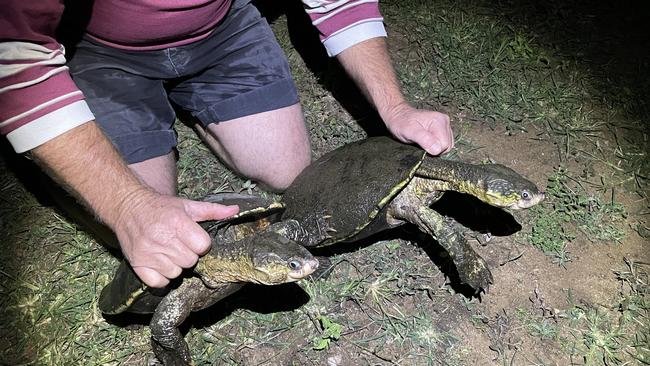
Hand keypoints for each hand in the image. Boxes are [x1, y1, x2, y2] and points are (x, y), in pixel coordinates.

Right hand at [113, 191, 238, 287]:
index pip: (203, 246)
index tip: (193, 238)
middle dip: (188, 254)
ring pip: (176, 273)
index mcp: (178, 223)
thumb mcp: (188, 205)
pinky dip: (161, 277)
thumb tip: (236, 211)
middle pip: (190, 261)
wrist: (128, 207)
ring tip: (167, 251)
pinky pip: (159, 283)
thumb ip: (213, 211)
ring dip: (175, 266)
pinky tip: (159, 263)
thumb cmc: (161, 207)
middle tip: (179, 244)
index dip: (201, 244)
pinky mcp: (138, 265)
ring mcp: (148, 253)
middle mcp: (162, 239)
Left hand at [382, 103, 453, 155]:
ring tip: (423, 142)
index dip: (433, 150)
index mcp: (439, 121)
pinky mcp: (442, 128)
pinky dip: (435, 145)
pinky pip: (444, 143)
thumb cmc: (401, 122)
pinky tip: (426, 142)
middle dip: (435, 149)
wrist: (397, 115)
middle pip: (447, 146)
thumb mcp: (409, 131)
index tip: (421, 146)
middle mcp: (444, 121)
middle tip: (421, 144)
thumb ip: (424, 139)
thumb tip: (437, 149)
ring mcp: (444, 124)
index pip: (445, 145)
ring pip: (446, 145)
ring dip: (435, 148)